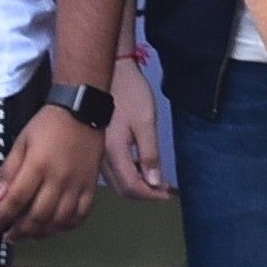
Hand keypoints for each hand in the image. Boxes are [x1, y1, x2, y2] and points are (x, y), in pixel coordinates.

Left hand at [0, 104, 101, 238]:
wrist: (81, 110)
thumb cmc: (49, 124)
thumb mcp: (22, 141)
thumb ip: (8, 170)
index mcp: (37, 165)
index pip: (16, 200)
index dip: (2, 218)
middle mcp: (58, 178)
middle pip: (37, 216)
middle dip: (20, 231)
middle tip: (10, 236)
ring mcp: (76, 184)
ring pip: (59, 220)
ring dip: (42, 233)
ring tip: (30, 234)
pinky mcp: (90, 186)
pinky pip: (80, 215)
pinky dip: (67, 225)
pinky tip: (56, 226)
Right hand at [102, 58, 170, 200]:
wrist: (111, 72)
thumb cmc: (130, 94)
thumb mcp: (146, 122)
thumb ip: (150, 154)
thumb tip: (154, 183)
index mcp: (113, 153)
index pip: (131, 187)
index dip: (151, 195)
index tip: (169, 194)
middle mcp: (101, 158)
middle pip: (122, 189)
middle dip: (145, 193)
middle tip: (165, 189)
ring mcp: (98, 153)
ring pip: (117, 181)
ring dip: (138, 185)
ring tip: (158, 180)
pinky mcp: (99, 147)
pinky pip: (114, 170)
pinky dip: (129, 174)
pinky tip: (143, 167)